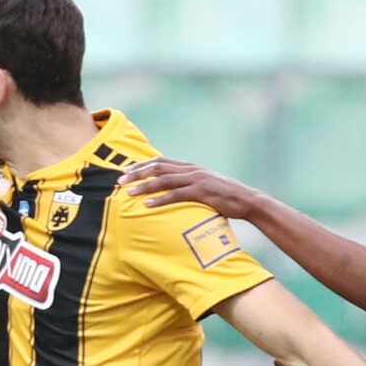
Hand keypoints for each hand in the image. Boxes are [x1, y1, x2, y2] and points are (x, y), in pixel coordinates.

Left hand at [118, 157, 260, 217]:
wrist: (246, 200)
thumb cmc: (223, 196)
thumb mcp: (203, 185)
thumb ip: (187, 184)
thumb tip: (171, 189)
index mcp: (190, 167)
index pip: (160, 161)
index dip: (141, 165)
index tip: (125, 170)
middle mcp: (191, 170)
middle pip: (158, 167)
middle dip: (137, 173)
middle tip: (120, 180)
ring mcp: (196, 180)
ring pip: (164, 180)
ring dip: (144, 185)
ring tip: (128, 192)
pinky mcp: (202, 192)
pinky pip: (176, 195)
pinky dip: (160, 199)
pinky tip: (147, 205)